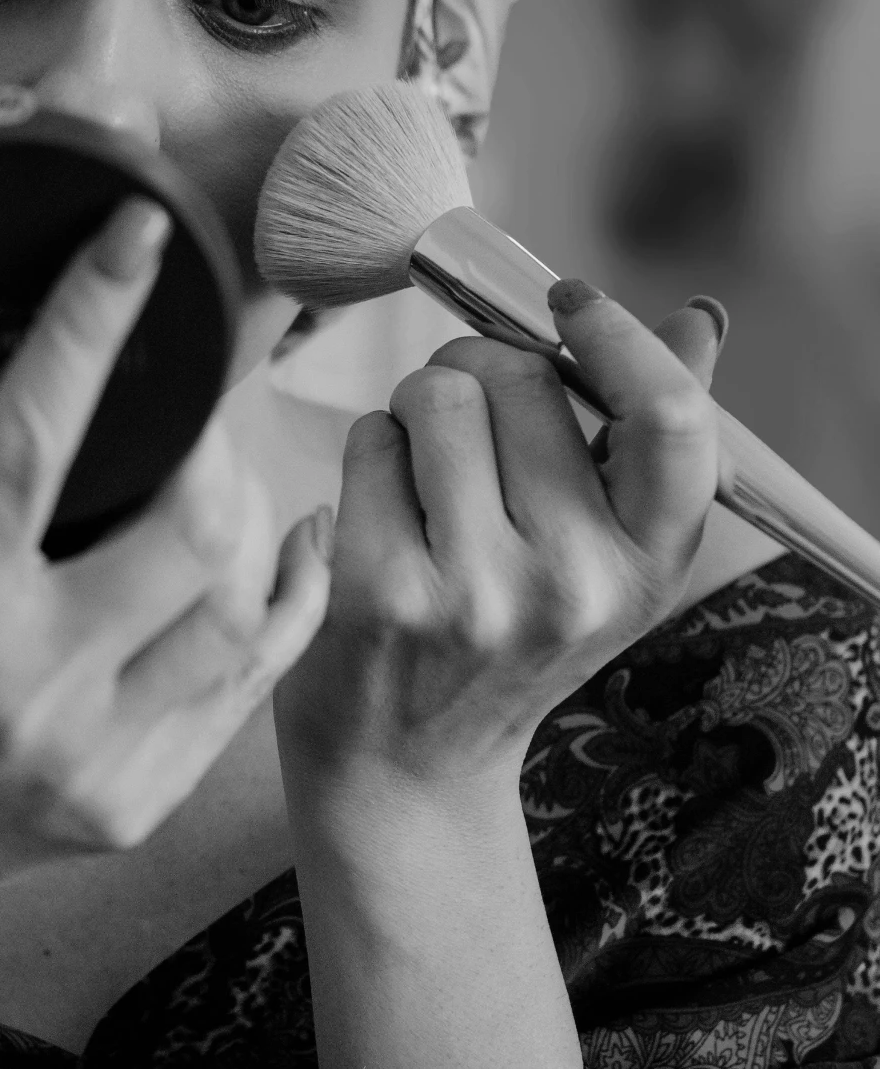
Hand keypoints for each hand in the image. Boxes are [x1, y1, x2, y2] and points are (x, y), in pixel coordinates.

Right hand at [0, 200, 328, 923]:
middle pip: (185, 523)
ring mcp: (95, 756)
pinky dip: (284, 594)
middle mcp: (25, 687)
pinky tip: (286, 540)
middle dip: (209, 426)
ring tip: (217, 463)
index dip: (90, 324)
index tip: (138, 230)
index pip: (30, 442)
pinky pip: (252, 677)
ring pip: (239, 598)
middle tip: (191, 383)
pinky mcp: (140, 801)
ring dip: (250, 507)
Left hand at [275, 288, 724, 815]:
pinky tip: (379, 512)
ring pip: (435, 396)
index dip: (617, 338)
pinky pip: (370, 442)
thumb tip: (699, 317)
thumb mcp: (603, 554)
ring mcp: (476, 593)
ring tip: (422, 479)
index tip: (567, 304)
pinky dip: (368, 454)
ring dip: (415, 413)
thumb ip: (648, 437)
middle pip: (515, 375)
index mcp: (649, 565)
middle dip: (476, 373)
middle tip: (464, 433)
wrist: (408, 764)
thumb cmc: (504, 633)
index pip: (670, 418)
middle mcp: (575, 584)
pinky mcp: (383, 594)